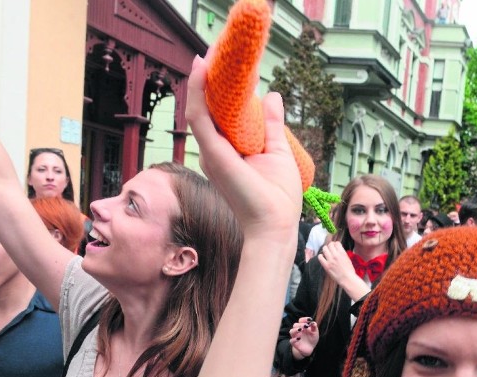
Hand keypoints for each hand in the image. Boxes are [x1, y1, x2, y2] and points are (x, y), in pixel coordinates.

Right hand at [185, 52, 300, 244]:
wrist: (275, 224)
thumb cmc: (278, 197)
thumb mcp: (277, 151)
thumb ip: (272, 124)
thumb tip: (272, 95)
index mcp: (230, 152)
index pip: (220, 115)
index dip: (222, 89)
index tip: (232, 67)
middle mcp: (216, 152)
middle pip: (208, 109)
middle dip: (211, 80)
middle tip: (220, 52)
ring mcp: (212, 153)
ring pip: (198, 108)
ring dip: (202, 78)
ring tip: (211, 52)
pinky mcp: (213, 154)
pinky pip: (199, 115)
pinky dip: (198, 90)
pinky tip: (202, 68)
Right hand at [290, 317, 318, 359]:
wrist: (310, 348)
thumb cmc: (312, 339)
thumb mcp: (315, 333)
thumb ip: (314, 328)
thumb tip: (314, 323)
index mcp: (303, 326)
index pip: (301, 320)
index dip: (304, 319)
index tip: (309, 319)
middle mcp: (298, 330)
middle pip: (295, 325)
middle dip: (301, 324)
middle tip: (306, 326)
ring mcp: (295, 336)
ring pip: (291, 331)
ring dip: (296, 330)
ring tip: (301, 330)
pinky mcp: (294, 343)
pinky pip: (291, 340)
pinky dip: (294, 339)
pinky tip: (299, 338)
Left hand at [317, 242, 357, 286]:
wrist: (347, 279)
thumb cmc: (349, 270)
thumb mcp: (347, 258)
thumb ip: (342, 253)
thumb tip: (337, 250)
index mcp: (342, 253)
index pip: (336, 243)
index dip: (335, 244)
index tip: (335, 246)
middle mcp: (336, 255)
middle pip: (330, 245)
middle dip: (330, 246)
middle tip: (330, 248)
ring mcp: (330, 260)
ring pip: (324, 249)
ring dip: (325, 249)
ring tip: (326, 252)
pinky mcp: (326, 266)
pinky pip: (320, 257)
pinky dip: (321, 256)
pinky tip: (323, 257)